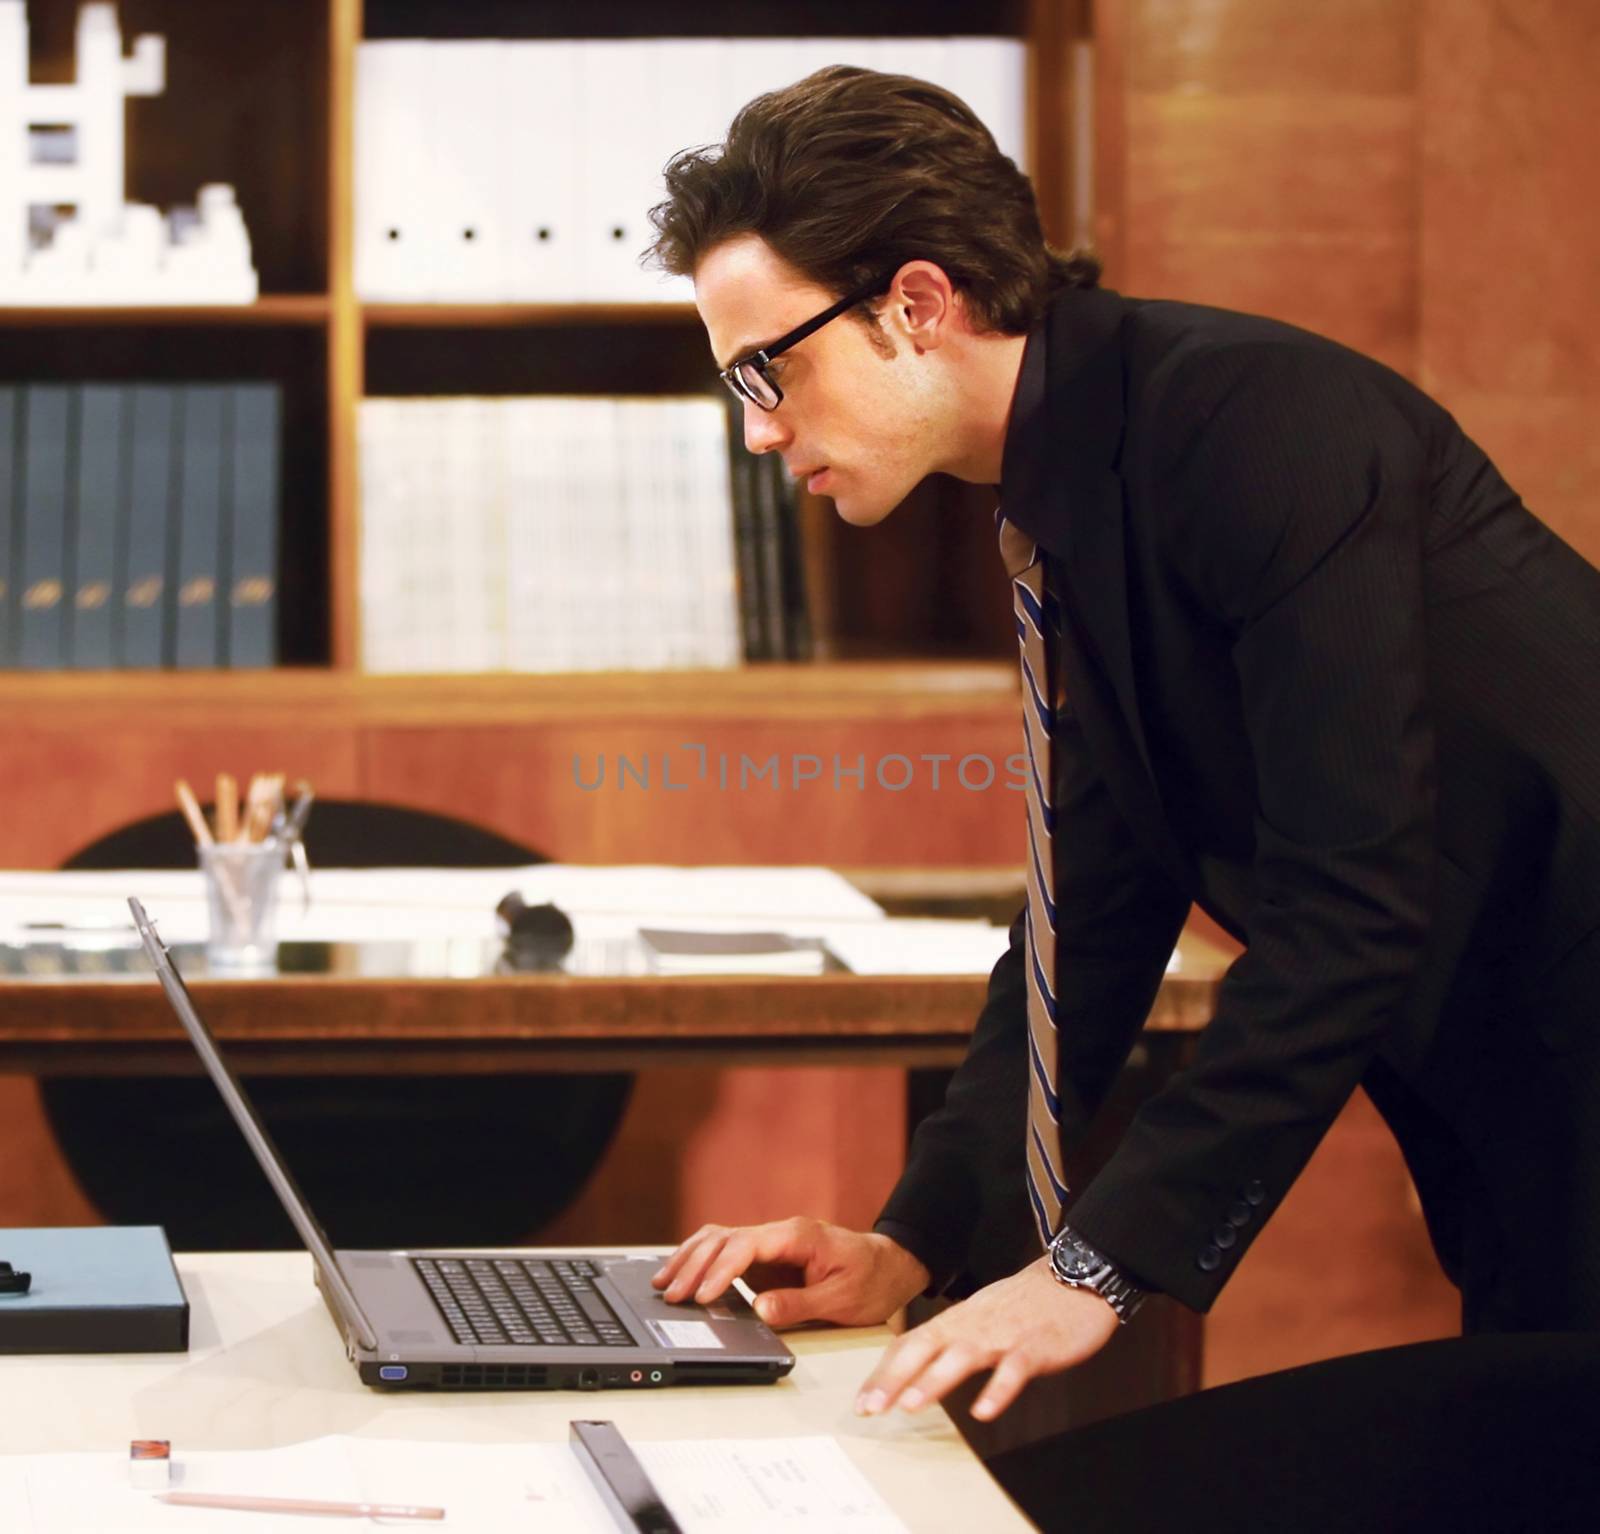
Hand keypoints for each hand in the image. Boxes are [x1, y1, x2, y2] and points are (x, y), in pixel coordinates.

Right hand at [651, 1216, 930, 1327]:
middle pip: (724, 1238)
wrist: (890, 1266)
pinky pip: (727, 1250)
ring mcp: (771, 1242)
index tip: (702, 1296)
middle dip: (694, 1265)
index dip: (720, 1271)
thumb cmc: (871, 1280)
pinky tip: (683, 1273)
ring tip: (664, 1282)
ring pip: (720, 1238)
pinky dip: (701, 1259)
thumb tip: (760, 1310)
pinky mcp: (767, 1256)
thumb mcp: (842, 1300)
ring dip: (691, 1258)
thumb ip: (800, 1305)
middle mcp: (780, 1233)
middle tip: (671, 1294)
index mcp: (798, 1236)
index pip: (746, 1246)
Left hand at [856, 1256, 1118, 1421]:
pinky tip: (983, 1411)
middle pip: (926, 1347)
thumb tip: (918, 1367)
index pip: (912, 1343)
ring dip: (935, 1380)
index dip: (885, 1371)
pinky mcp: (1035, 1348)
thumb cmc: (1024, 1303)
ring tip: (911, 1404)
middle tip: (871, 1406)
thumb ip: (951, 1338)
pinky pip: (1014, 1370)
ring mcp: (1004, 1335)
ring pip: (963, 1356)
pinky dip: (997, 1390)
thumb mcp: (981, 1314)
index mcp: (959, 1319)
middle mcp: (973, 1325)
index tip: (863, 1400)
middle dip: (895, 1378)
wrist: (1075, 1279)